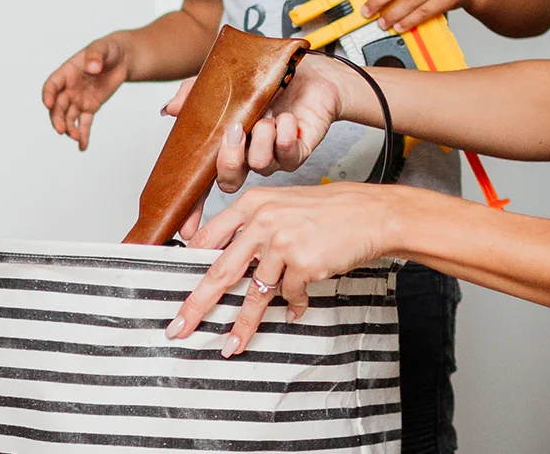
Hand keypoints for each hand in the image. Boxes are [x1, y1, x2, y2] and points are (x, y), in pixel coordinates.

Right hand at [42, 36, 132, 149]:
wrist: (121, 58)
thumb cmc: (107, 50)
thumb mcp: (102, 48)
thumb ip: (95, 56)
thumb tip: (92, 67)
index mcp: (67, 72)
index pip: (52, 85)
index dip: (48, 95)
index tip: (48, 104)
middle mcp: (69, 88)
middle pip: (58, 106)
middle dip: (57, 119)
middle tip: (61, 130)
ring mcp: (78, 99)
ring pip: (69, 117)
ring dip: (70, 128)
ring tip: (76, 138)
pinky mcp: (90, 107)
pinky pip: (85, 123)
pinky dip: (83, 135)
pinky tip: (83, 146)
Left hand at [163, 183, 403, 355]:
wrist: (372, 214)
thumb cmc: (328, 211)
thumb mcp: (282, 205)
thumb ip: (252, 228)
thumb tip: (226, 259)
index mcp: (251, 204)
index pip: (208, 240)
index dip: (189, 267)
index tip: (178, 289)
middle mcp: (262, 221)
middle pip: (220, 271)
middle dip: (197, 304)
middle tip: (180, 327)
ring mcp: (283, 242)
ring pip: (255, 294)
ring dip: (244, 324)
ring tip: (233, 344)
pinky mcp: (304, 263)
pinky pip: (290, 296)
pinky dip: (293, 306)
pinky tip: (297, 309)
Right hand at [167, 56, 346, 192]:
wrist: (309, 70)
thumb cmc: (269, 77)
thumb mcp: (224, 81)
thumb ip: (194, 94)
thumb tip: (172, 109)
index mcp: (227, 144)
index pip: (204, 181)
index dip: (194, 206)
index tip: (185, 225)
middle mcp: (247, 155)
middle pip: (229, 180)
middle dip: (229, 159)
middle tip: (234, 131)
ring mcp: (272, 157)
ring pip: (258, 165)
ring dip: (260, 137)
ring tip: (268, 116)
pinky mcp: (297, 153)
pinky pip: (287, 155)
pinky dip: (284, 133)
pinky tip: (287, 119)